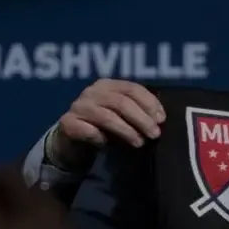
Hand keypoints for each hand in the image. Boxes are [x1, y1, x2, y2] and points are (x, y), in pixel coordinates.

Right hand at [47, 80, 165, 171]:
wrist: (75, 139)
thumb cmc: (105, 125)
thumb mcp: (123, 115)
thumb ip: (138, 111)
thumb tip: (159, 119)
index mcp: (108, 84)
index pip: (132, 88)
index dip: (149, 103)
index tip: (161, 119)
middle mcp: (92, 92)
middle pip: (121, 102)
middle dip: (141, 119)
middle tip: (154, 134)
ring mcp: (78, 106)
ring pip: (107, 117)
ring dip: (126, 131)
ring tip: (139, 142)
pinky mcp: (67, 123)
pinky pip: (88, 130)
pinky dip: (100, 138)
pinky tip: (106, 143)